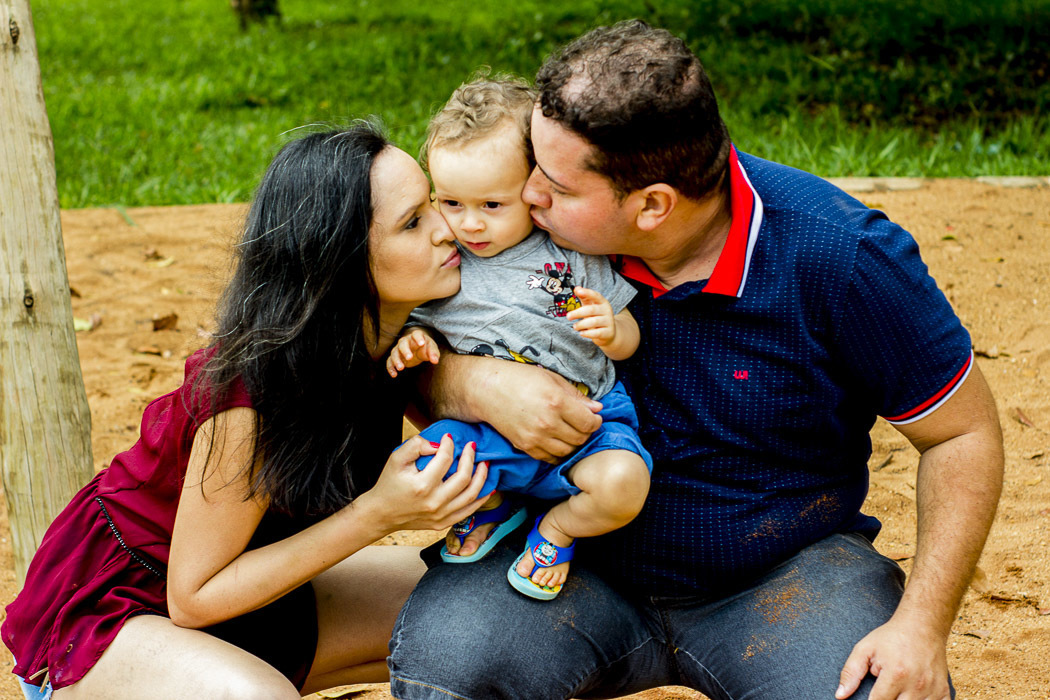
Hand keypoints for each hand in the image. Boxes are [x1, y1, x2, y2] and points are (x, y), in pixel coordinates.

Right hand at [365, 434, 489, 532]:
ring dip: (481, 477)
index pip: (445, 459)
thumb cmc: (389, 484)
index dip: (449, 444)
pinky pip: (468, 511)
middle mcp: (434, 502)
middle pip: (463, 477)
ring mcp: (440, 515)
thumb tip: (438, 444)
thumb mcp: (396, 459)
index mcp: (422, 486)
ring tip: (484, 463)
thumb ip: (416, 445)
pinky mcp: (443, 523)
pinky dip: (480, 499)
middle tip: (472, 446)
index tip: (449, 437)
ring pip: (471, 495)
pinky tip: (487, 487)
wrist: (381, 513)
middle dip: (470, 458)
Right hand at [386, 328, 440, 376]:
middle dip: (405, 351)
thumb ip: (433, 354)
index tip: (421, 343)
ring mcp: (399, 349)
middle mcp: (406, 341)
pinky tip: (394, 374)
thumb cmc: (425, 347)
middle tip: (409, 358)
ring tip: (401, 368)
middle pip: (402, 344)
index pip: (416, 334)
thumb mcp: (432, 349)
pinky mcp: (396, 357)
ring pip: (394, 352)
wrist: (418, 349)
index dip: (418, 338)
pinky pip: (390, 361)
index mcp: (416, 336)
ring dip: (397, 360)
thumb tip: (435, 361)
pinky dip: (391, 367)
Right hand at [480, 361, 602, 462]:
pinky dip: (557, 452)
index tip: (593, 416)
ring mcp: (535, 437)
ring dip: (573, 443)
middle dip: (586, 432)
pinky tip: (556, 441)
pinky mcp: (525, 446)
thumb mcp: (552, 379)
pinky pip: (550, 458)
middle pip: (580, 439)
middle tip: (582, 424)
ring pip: (567, 451)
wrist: (488, 390)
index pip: (589, 422)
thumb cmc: (520, 379)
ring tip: (569, 432)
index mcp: (556, 402)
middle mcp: (547, 422)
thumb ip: (576, 396)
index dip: (596, 421)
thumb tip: (597, 408)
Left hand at [567, 286, 615, 345]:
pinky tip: (581, 333)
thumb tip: (576, 288)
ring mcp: (608, 322)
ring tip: (575, 326)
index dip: (587, 293)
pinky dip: (587, 333)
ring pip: (593, 322)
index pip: (595, 296)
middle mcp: (607, 311)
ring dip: (581, 324)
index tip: (578, 291)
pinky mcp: (608, 332)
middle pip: (591, 310)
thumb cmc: (597, 317)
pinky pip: (596, 333)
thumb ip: (584, 297)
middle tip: (568, 316)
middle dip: (578, 313)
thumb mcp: (591, 306)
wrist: (609, 332)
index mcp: (603, 302)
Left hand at [837, 615, 950, 699]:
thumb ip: (851, 672)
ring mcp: (933, 689)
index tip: (868, 697)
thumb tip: (840, 695)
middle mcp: (917, 685)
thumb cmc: (891, 637)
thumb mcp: (865, 649)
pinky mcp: (944, 691)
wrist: (922, 625)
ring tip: (897, 691)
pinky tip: (913, 696)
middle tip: (884, 691)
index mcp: (896, 674)